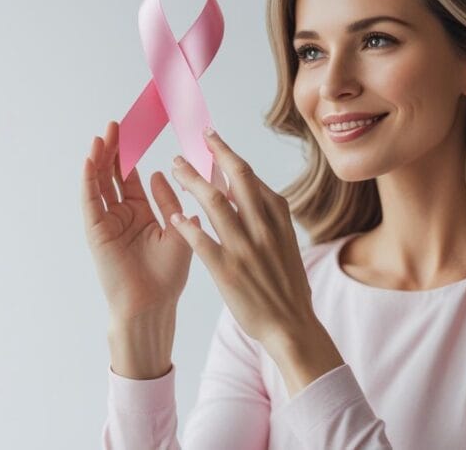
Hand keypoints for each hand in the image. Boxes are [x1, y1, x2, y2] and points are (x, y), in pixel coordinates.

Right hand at [81, 120, 197, 321]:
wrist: (153, 304)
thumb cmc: (168, 277)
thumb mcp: (178, 231)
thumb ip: (171, 203)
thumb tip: (164, 173)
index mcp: (142, 215)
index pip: (132, 179)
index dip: (132, 156)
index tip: (135, 132)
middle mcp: (122, 216)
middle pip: (113, 176)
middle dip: (114, 151)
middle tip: (115, 125)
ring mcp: (108, 223)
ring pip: (100, 184)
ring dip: (100, 159)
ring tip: (102, 135)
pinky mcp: (97, 231)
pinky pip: (91, 201)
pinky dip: (89, 179)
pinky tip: (91, 159)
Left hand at [168, 127, 314, 349]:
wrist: (292, 325)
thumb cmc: (288, 286)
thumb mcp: (286, 243)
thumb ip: (268, 218)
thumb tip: (249, 192)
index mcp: (278, 218)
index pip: (250, 176)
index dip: (228, 155)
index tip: (213, 141)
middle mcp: (263, 227)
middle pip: (235, 178)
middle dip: (212, 154)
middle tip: (194, 140)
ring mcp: (245, 247)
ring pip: (214, 203)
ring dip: (192, 180)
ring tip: (176, 167)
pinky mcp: (227, 270)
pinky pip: (201, 241)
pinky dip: (186, 226)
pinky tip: (173, 215)